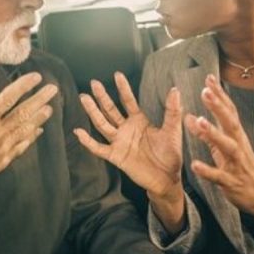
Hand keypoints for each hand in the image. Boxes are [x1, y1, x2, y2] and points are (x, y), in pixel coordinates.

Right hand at [0, 70, 57, 188]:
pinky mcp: (1, 162)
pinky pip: (21, 147)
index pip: (8, 98)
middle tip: (53, 89)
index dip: (23, 86)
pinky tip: (38, 130)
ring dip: (39, 118)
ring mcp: (0, 150)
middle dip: (40, 100)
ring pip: (25, 131)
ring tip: (50, 108)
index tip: (36, 77)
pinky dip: (31, 138)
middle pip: (23, 114)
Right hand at [73, 72, 183, 200]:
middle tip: (94, 83)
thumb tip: (174, 90)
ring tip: (84, 98)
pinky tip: (79, 131)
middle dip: (102, 96)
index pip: (128, 101)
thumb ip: (172, 111)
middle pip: (110, 110)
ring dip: (93, 111)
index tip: (117, 74)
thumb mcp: (172, 131)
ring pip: (102, 124)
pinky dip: (88, 141)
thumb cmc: (170, 155)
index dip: (123, 88)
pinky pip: (99, 148)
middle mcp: (126, 129)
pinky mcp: (116, 156)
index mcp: (139, 121)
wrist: (167, 179)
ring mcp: (119, 142)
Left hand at [186, 75, 253, 231]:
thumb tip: (189, 117)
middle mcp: (239, 146)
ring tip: (198, 121)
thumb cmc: (241, 168)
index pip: (229, 111)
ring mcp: (236, 164)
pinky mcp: (232, 182)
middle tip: (205, 91)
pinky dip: (207, 170)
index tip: (209, 78)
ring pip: (227, 146)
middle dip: (218, 107)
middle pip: (230, 123)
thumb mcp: (224, 148)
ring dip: (213, 134)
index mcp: (237, 137)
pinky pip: (219, 176)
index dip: (220, 95)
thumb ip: (208, 133)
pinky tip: (195, 165)